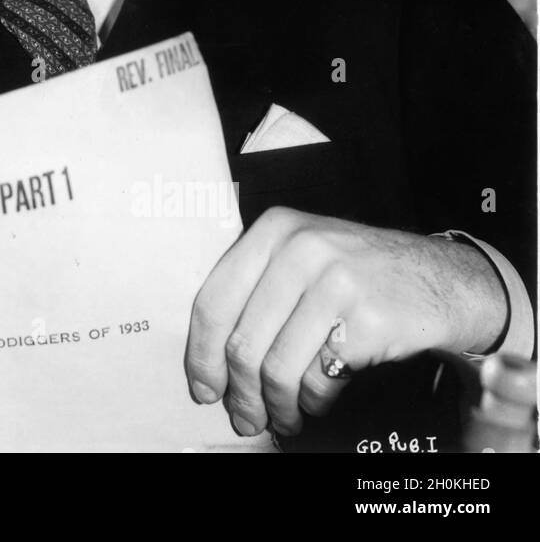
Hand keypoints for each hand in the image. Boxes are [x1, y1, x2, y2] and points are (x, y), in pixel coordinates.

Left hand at [184, 207, 507, 437]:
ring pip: (277, 367)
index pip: (214, 300)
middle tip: (243, 417)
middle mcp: (301, 248)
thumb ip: (256, 292)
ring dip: (275, 405)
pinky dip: (313, 399)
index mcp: (274, 229)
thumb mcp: (303, 258)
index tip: (202, 386)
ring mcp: (337, 281)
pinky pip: (319, 377)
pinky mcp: (369, 319)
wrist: (445, 280)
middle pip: (243, 341)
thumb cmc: (363, 274)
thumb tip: (209, 359)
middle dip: (239, 393)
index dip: (201, 354)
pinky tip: (316, 399)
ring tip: (280, 417)